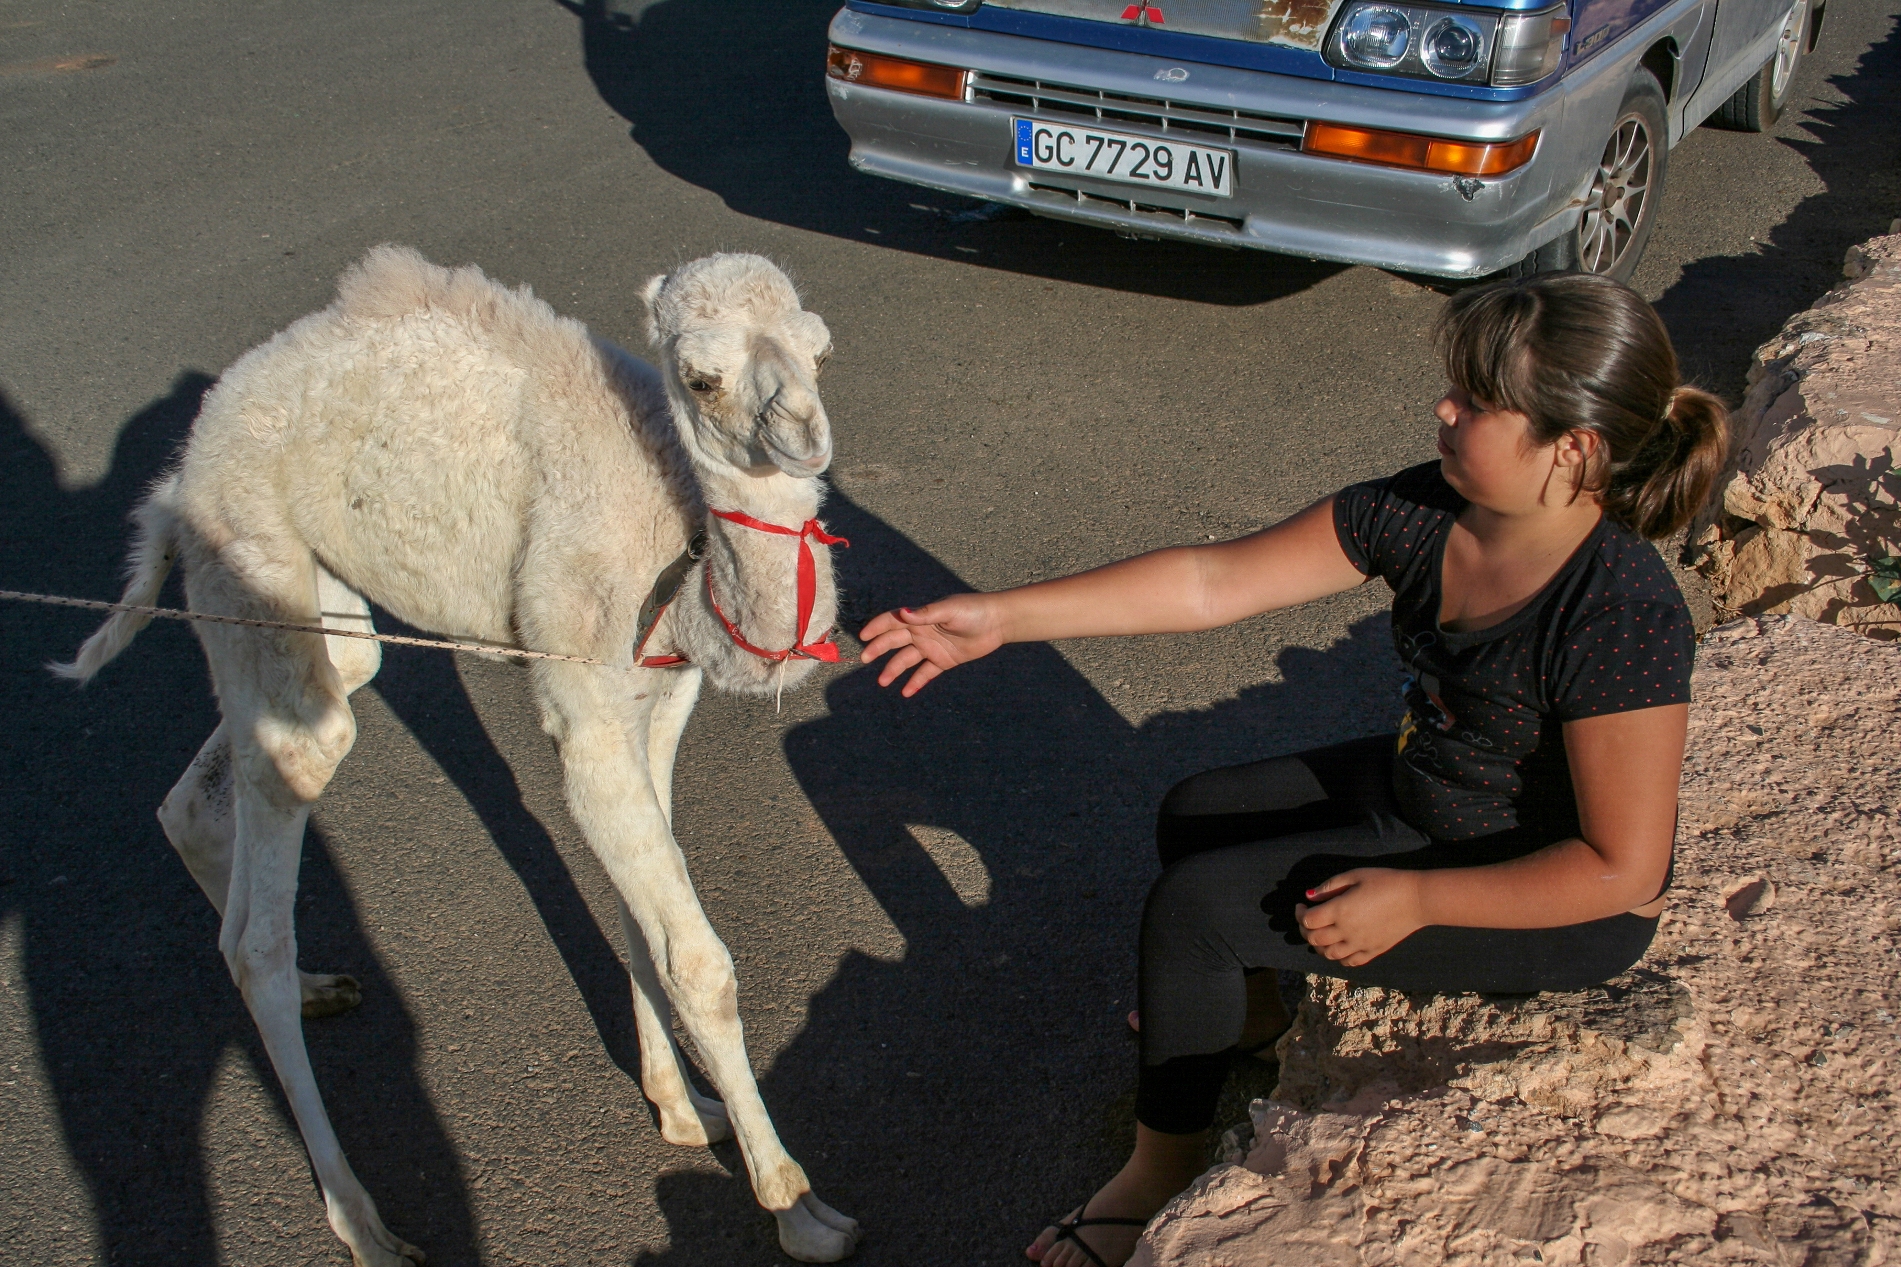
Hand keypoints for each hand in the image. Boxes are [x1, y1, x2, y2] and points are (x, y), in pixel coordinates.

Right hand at [858, 595, 1004, 695]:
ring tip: (882, 682)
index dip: (877, 627)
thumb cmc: (973, 611)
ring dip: (894, 669)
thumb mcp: (948, 610)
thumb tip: (903, 613)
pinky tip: (906, 692)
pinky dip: (916, 682)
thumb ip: (925, 614)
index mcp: (920, 617)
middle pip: (895, 641)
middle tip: (864, 659)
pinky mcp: (944, 660)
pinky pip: (926, 673)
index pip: (893, 621)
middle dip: (878, 649)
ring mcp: (932, 647)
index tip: (863, 637)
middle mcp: (922, 632)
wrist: (997, 622)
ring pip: (907, 660)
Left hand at [1294, 868, 1426, 966]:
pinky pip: (1349, 962)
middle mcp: (1346, 932)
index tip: (1302, 906)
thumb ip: (1330, 887)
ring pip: (1329, 954)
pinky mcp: (1373, 952)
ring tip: (1321, 934)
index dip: (1300, 914)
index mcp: (1340, 911)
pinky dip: (1339, 957)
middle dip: (1305, 930)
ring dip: (1319, 945)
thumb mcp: (1355, 876)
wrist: (1416, 899)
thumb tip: (1309, 896)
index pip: (1308, 920)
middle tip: (1307, 920)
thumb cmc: (1386, 882)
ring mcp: (1360, 945)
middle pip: (1314, 939)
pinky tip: (1340, 946)